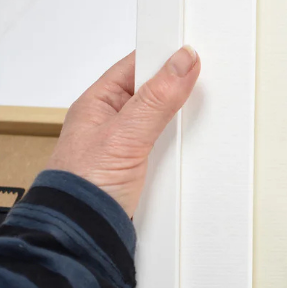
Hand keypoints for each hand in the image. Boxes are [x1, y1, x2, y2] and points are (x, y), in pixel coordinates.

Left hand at [48, 47, 200, 216]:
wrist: (81, 235)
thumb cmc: (82, 186)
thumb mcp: (125, 135)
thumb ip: (156, 98)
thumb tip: (182, 61)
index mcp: (98, 103)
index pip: (136, 66)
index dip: (163, 56)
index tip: (193, 52)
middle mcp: (112, 123)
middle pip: (154, 93)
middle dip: (178, 90)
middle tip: (205, 82)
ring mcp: (127, 147)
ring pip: (164, 122)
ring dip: (182, 123)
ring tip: (203, 114)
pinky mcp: (141, 171)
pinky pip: (168, 150)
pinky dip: (182, 149)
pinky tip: (195, 147)